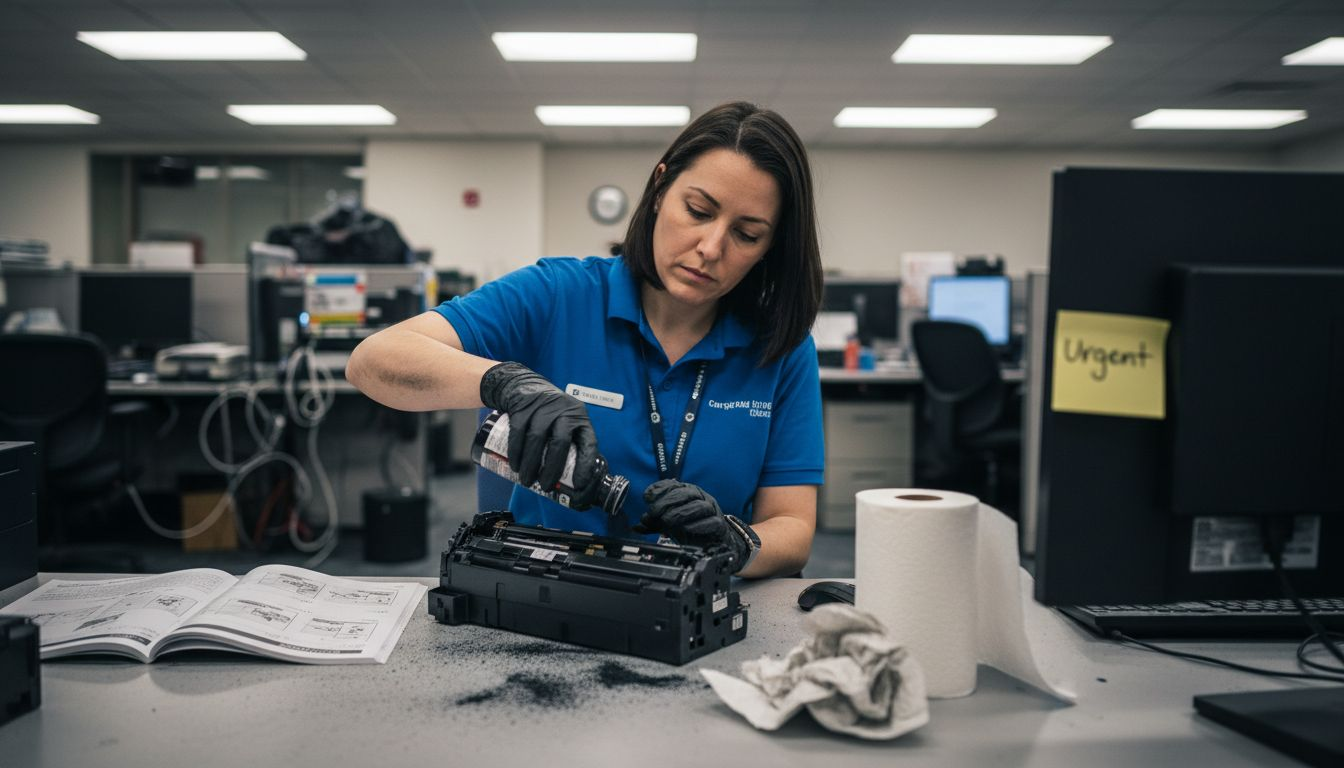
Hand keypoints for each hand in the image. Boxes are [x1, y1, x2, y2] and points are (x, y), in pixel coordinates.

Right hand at [480, 362, 602, 506]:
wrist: (522, 385)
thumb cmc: (548, 412)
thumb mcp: (564, 420)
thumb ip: (568, 441)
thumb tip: (568, 478)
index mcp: (579, 417)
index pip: (588, 443)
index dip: (585, 465)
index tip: (578, 484)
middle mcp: (564, 410)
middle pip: (560, 443)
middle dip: (551, 469)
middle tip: (544, 486)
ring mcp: (543, 406)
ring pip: (537, 439)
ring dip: (530, 464)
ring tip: (526, 480)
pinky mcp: (523, 406)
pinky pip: (518, 432)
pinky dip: (516, 452)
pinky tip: (515, 465)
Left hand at [637, 480, 750, 567]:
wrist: (715, 542)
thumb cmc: (691, 528)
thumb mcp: (668, 524)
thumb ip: (654, 524)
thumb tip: (636, 526)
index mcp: (688, 493)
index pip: (674, 484)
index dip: (660, 488)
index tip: (647, 496)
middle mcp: (701, 498)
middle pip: (686, 493)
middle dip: (667, 501)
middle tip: (654, 512)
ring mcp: (712, 511)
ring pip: (699, 506)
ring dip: (681, 512)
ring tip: (666, 521)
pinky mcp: (720, 526)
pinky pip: (712, 522)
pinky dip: (699, 525)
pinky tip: (686, 528)